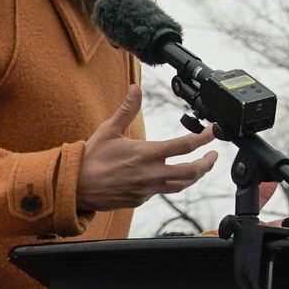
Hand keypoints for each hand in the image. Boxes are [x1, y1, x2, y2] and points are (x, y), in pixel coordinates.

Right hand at [77, 86, 215, 212]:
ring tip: (200, 168)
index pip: (184, 146)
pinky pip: (161, 192)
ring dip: (195, 176)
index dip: (203, 138)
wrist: (74, 187)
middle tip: (213, 155)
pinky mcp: (140, 199)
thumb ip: (127, 110)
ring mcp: (146, 189)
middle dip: (207, 163)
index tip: (212, 133)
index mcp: (145, 153)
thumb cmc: (90, 159)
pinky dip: (170, 184)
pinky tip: (169, 177)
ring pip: (181, 185)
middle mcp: (150, 173)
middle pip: (191, 171)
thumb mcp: (108, 130)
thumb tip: (135, 89)